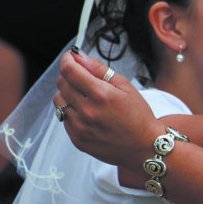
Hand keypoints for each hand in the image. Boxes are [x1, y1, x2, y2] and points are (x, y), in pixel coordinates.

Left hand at [55, 49, 159, 168]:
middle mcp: (87, 111)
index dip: (67, 60)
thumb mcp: (125, 85)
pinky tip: (88, 114)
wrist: (143, 146)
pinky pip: (64, 118)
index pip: (69, 70)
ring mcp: (80, 127)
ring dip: (68, 94)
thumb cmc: (138, 115)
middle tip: (83, 78)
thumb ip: (99, 69)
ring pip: (59, 101)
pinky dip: (72, 112)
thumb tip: (79, 56)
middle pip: (62, 84)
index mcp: (100, 95)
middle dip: (69, 76)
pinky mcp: (77, 139)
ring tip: (86, 98)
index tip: (70, 57)